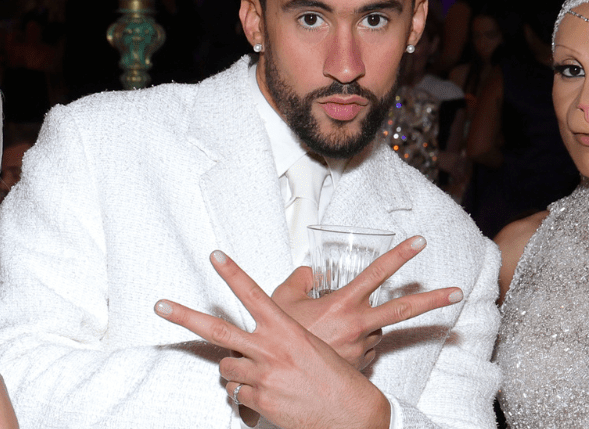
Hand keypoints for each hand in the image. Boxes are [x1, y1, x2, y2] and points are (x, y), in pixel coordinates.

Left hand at [153, 251, 451, 428]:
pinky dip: (247, 394)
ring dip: (236, 371)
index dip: (232, 273)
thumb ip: (289, 330)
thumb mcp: (317, 342)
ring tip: (256, 373)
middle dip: (183, 316)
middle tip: (160, 305)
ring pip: (226, 369)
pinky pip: (238, 395)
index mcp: (286, 329)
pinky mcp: (258, 402)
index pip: (253, 294)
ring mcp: (261, 377)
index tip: (215, 256)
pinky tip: (266, 395)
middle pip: (217, 330)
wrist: (348, 412)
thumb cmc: (336, 376)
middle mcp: (269, 350)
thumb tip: (277, 322)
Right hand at [272, 235, 463, 369]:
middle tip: (457, 292)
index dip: (400, 254)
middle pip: (404, 309)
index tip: (419, 242)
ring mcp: (361, 347)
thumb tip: (311, 271)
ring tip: (333, 329)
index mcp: (343, 304)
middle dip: (434, 300)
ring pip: (376, 330)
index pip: (377, 272)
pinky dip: (356, 344)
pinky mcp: (359, 365)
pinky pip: (365, 349)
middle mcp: (358, 325)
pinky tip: (335, 344)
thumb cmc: (278, 339)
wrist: (277, 374)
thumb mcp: (282, 299)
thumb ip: (301, 279)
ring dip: (365, 326)